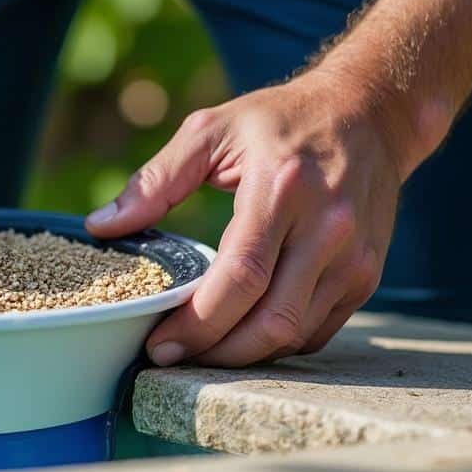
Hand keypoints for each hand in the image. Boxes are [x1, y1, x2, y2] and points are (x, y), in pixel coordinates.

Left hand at [86, 69, 406, 366]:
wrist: (369, 115)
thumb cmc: (281, 121)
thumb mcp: (211, 131)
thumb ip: (154, 180)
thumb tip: (102, 225)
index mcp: (282, 188)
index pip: (241, 277)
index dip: (197, 323)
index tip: (158, 344)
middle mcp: (327, 229)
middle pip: (270, 321)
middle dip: (215, 351)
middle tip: (171, 356)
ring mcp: (354, 258)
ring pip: (294, 335)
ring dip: (243, 355)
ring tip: (199, 349)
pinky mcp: (366, 277)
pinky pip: (317, 332)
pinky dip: (275, 344)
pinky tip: (240, 335)